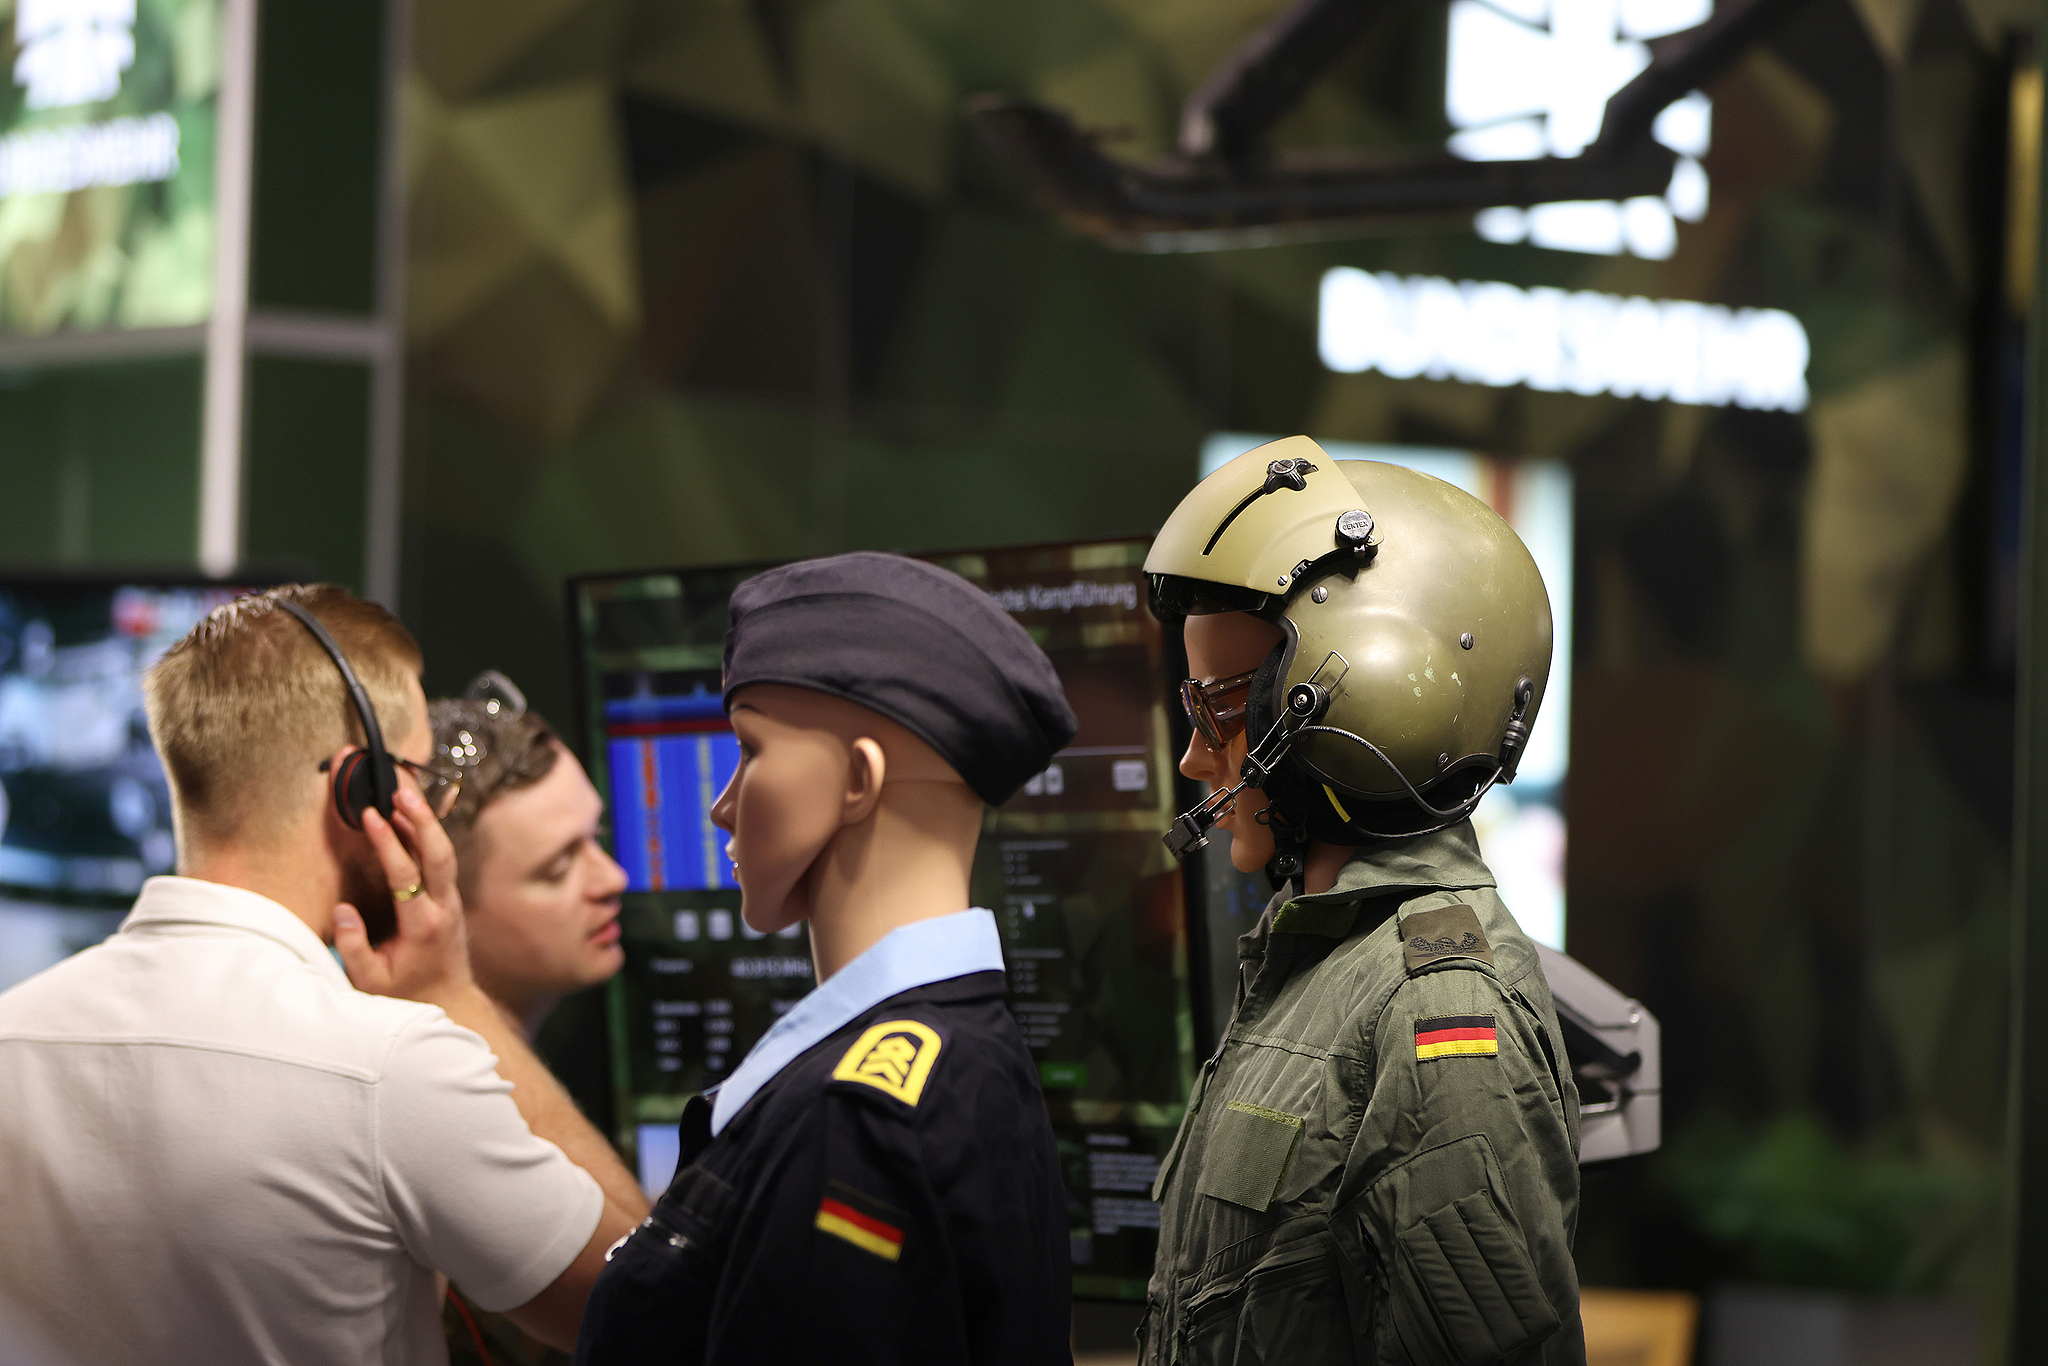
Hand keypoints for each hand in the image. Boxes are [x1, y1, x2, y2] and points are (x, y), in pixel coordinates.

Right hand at [334, 786, 474, 1008]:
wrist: (450, 1000)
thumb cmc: (404, 993)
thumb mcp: (370, 981)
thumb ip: (353, 947)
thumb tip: (342, 909)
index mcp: (422, 926)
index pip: (406, 875)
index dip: (389, 843)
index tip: (371, 815)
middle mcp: (443, 907)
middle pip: (439, 854)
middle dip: (422, 819)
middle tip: (401, 789)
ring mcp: (451, 900)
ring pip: (444, 852)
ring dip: (426, 821)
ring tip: (404, 790)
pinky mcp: (450, 897)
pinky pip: (440, 859)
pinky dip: (427, 834)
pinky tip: (410, 815)